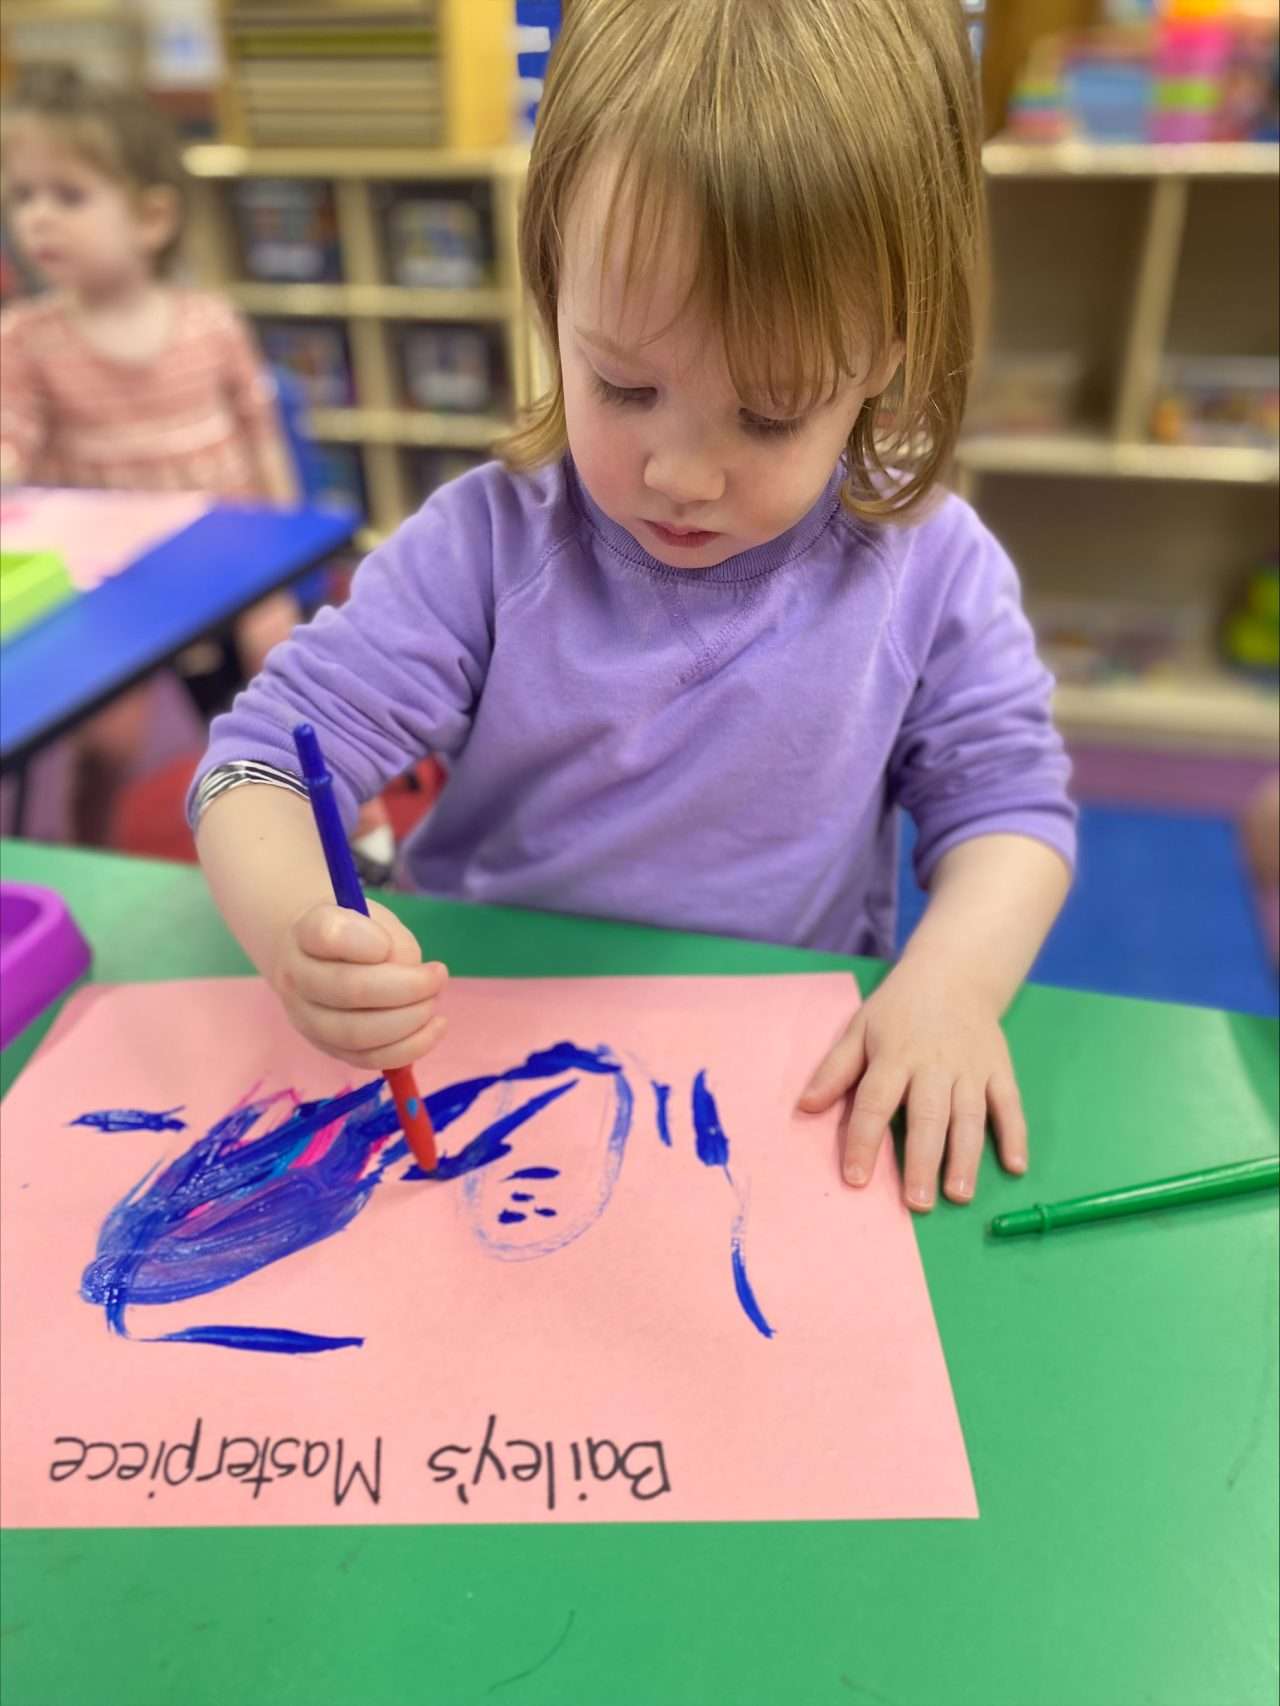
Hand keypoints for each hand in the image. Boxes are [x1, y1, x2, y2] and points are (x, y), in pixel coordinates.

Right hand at [272, 899, 447, 1070]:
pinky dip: (409, 1048)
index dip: (365, 940)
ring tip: (433, 1003)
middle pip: (348, 989)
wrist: (313, 957)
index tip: (387, 943)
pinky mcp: (327, 1048)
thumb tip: (414, 986)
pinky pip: (368, 1058)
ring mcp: (306, 1018)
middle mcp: (296, 977)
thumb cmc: (355, 933)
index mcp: (307, 931)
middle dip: (406, 987)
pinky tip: (434, 1027)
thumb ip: (394, 946)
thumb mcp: (377, 921)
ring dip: (409, 1020)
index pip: (328, 935)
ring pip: (356, 1033)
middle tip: (437, 976)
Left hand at [798, 961, 1027, 1210]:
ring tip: (959, 1194)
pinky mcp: (1000, 1069)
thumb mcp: (860, 1029)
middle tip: (917, 1202)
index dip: (863, 1141)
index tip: (855, 1178)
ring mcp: (971, 1068)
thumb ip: (835, 1070)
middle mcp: (935, 1065)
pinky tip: (1015, 1166)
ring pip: (970, 1117)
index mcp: (894, 1056)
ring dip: (966, 1157)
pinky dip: (1015, 1135)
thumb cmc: (899, 1010)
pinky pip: (1010, 1105)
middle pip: (928, 1116)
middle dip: (922, 1160)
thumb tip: (806, 1107)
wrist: (954, 973)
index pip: (875, 1102)